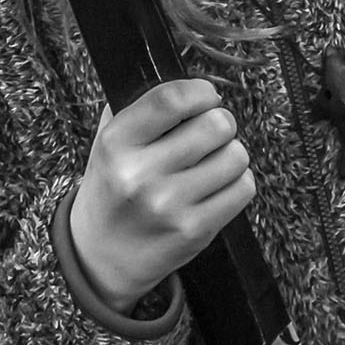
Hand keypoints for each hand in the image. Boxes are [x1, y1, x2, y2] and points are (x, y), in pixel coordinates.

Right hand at [69, 80, 254, 313]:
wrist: (101, 257)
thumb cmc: (113, 190)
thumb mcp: (107, 143)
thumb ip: (140, 109)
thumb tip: (191, 87)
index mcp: (117, 143)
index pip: (171, 99)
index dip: (200, 91)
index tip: (206, 96)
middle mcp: (141, 174)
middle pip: (215, 124)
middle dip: (220, 122)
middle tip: (210, 133)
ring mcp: (170, 206)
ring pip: (236, 155)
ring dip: (230, 154)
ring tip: (211, 162)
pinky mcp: (195, 231)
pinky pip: (242, 188)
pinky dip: (236, 182)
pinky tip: (216, 186)